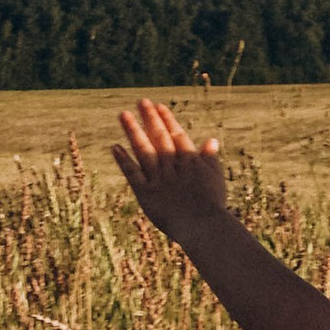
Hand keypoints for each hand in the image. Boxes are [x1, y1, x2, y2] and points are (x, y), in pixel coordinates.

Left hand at [113, 98, 232, 238]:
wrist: (203, 228)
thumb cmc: (212, 207)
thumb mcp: (215, 180)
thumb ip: (210, 159)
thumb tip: (212, 140)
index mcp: (190, 161)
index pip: (177, 135)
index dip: (167, 120)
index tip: (159, 106)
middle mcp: (173, 166)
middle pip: (159, 137)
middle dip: (150, 118)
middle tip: (141, 101)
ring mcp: (159, 179)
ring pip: (144, 150)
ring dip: (133, 131)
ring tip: (124, 114)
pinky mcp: (147, 194)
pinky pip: (133, 174)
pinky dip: (123, 160)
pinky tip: (115, 147)